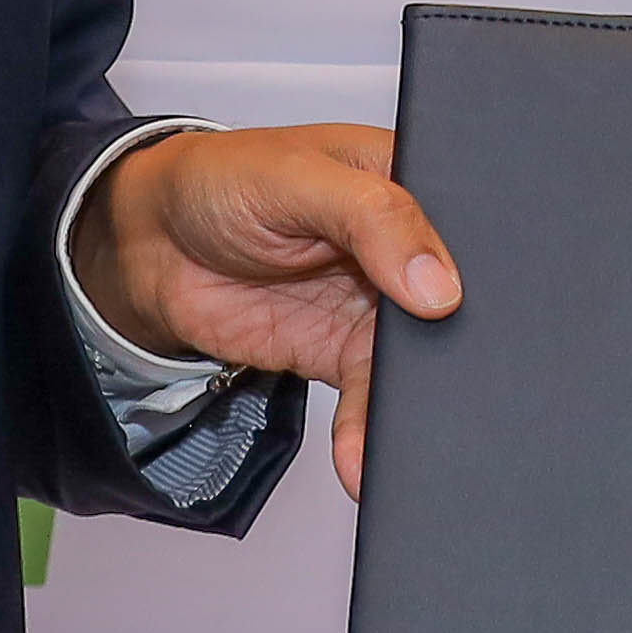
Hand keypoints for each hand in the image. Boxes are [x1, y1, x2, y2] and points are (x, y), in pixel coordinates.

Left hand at [74, 123, 453, 488]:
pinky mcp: (345, 352)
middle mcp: (404, 245)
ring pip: (420, 361)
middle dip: (457, 344)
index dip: (478, 264)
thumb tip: (437, 283)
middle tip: (449, 381)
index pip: (467, 223)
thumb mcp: (297, 177)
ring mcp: (377, 303)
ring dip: (417, 403)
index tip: (468, 307)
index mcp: (408, 179)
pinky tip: (364, 455)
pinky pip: (374, 398)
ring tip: (407, 436)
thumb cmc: (221, 180)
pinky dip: (372, 430)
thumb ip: (372, 217)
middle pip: (456, 301)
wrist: (152, 245)